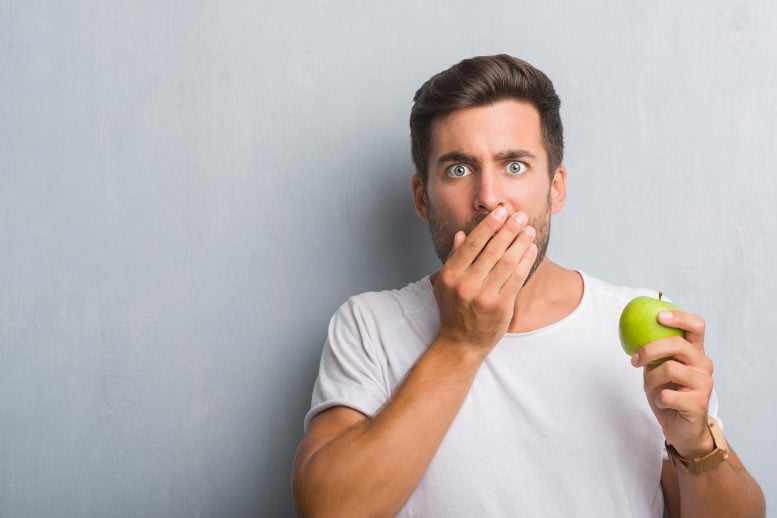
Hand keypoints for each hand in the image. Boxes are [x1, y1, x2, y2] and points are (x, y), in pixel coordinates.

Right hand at [433, 206, 537, 354]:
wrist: (460, 342)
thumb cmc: (453, 310)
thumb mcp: (445, 283)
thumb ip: (454, 258)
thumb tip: (462, 234)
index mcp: (450, 275)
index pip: (473, 244)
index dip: (489, 225)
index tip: (500, 211)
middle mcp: (466, 285)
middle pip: (492, 250)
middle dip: (509, 229)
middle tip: (520, 215)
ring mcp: (484, 297)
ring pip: (507, 262)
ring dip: (521, 242)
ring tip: (529, 230)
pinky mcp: (500, 307)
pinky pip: (517, 279)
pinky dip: (525, 262)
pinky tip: (531, 250)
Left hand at [631, 310, 714, 456]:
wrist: (682, 429)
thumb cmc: (669, 395)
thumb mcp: (659, 370)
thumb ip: (655, 353)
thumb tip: (632, 332)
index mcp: (695, 353)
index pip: (696, 326)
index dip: (679, 317)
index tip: (659, 317)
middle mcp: (703, 365)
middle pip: (678, 344)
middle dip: (651, 349)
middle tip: (635, 360)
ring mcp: (704, 384)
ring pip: (669, 369)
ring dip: (651, 380)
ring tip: (652, 389)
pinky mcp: (698, 403)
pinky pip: (667, 394)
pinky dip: (658, 399)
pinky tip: (663, 404)